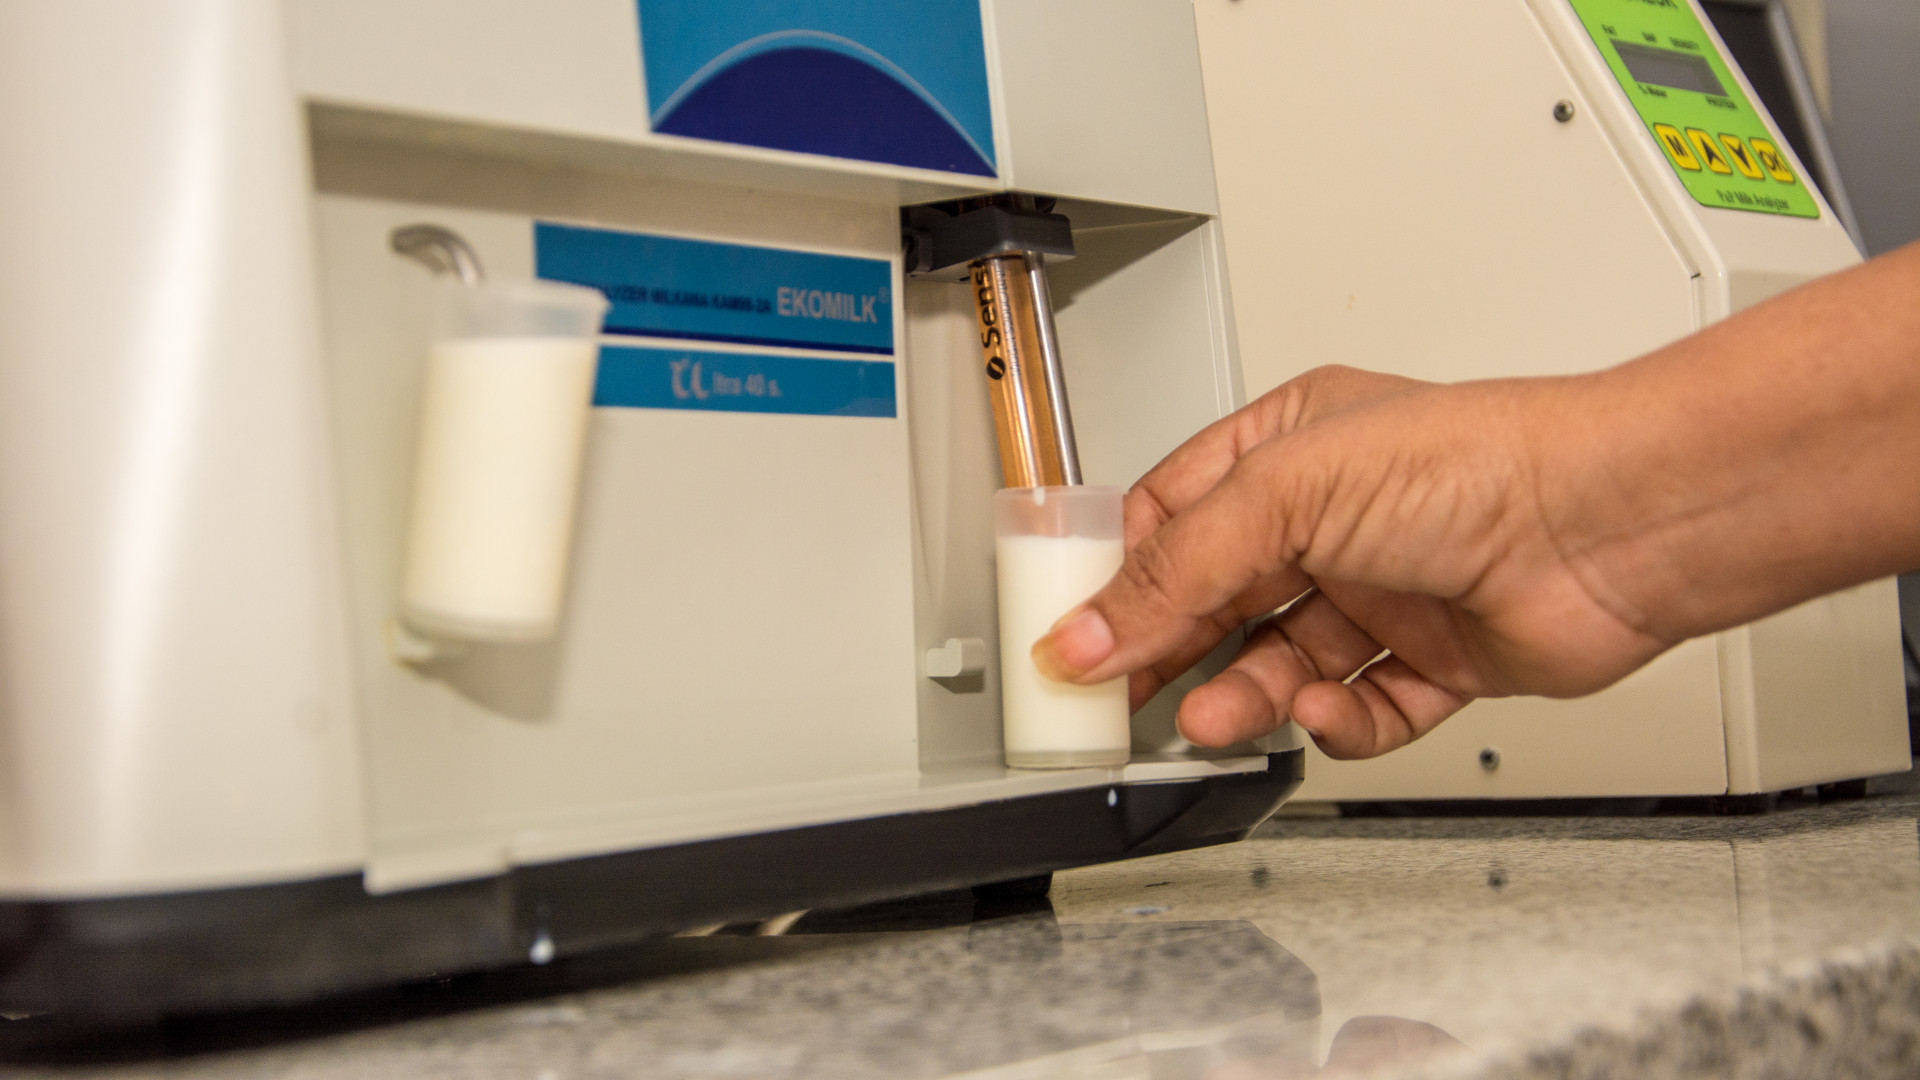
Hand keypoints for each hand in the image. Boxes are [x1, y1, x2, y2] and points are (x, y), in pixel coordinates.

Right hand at [1030, 365, 1671, 758]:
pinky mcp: (1439, 659)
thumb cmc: (1477, 461)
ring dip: (1246, 697)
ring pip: (1285, 662)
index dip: (1120, 576)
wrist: (1611, 526)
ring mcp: (1388, 589)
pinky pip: (1365, 708)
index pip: (1174, 514)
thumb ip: (1177, 568)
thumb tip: (1090, 629)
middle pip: (1221, 598)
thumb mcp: (1285, 493)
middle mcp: (1338, 516)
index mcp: (1291, 444)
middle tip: (1120, 698)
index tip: (1073, 632)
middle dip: (1173, 650)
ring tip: (1214, 719)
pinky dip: (1340, 722)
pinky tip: (1327, 710)